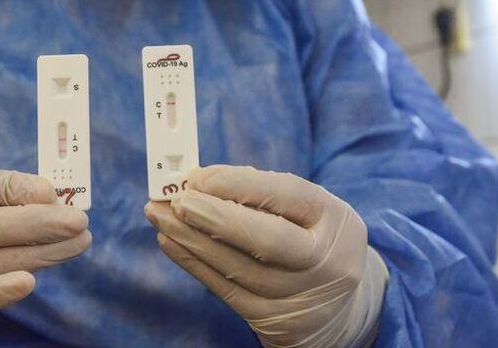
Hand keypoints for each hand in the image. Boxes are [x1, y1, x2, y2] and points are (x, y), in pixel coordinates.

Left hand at [144, 165, 386, 347]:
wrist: (338, 307)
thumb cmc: (309, 239)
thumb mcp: (304, 211)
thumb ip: (260, 192)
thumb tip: (199, 180)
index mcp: (336, 221)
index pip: (290, 195)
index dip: (240, 184)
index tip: (198, 176)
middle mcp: (324, 262)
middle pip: (267, 240)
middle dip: (216, 217)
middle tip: (178, 201)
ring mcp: (298, 296)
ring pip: (237, 268)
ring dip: (191, 239)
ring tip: (159, 215)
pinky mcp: (273, 321)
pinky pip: (224, 290)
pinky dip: (193, 263)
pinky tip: (170, 242)